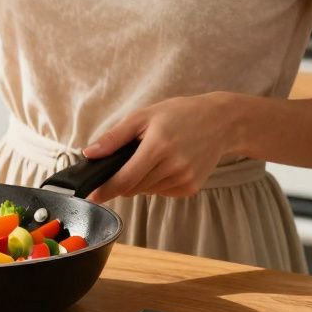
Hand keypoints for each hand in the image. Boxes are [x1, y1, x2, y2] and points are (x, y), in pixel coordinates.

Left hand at [83, 93, 239, 202]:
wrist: (222, 122)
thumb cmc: (179, 115)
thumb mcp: (143, 116)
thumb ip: (114, 137)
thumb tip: (89, 154)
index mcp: (158, 147)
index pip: (125, 179)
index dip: (105, 190)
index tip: (91, 196)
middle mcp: (173, 166)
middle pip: (134, 187)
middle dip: (122, 180)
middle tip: (125, 162)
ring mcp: (184, 179)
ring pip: (147, 191)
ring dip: (140, 181)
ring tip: (152, 157)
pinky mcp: (191, 188)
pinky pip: (162, 192)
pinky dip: (156, 183)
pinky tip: (165, 165)